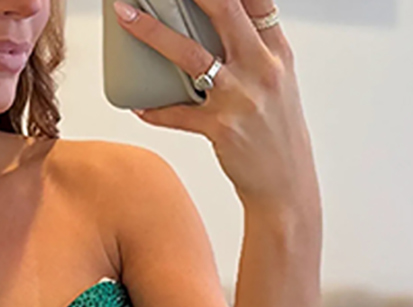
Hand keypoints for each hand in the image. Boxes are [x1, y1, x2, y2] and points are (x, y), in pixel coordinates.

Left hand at [112, 0, 319, 215]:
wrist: (286, 184)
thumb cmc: (276, 132)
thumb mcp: (277, 81)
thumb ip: (254, 49)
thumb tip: (221, 23)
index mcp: (277, 51)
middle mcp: (261, 67)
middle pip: (224, 9)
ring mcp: (241, 97)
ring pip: (190, 55)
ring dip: (152, 33)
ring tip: (127, 17)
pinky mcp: (221, 128)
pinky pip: (177, 113)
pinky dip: (154, 109)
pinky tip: (138, 105)